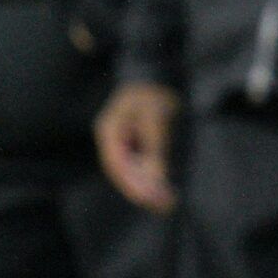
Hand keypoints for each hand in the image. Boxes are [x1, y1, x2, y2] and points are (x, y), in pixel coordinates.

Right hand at [95, 82, 180, 214]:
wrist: (158, 72)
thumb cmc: (155, 91)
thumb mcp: (156, 117)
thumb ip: (155, 147)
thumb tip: (157, 178)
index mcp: (110, 131)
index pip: (117, 165)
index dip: (132, 185)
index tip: (149, 200)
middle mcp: (113, 138)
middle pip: (124, 171)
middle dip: (142, 190)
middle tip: (164, 205)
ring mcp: (123, 140)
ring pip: (132, 169)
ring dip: (148, 185)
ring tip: (167, 202)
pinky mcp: (136, 141)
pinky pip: (141, 163)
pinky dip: (151, 174)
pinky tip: (164, 186)